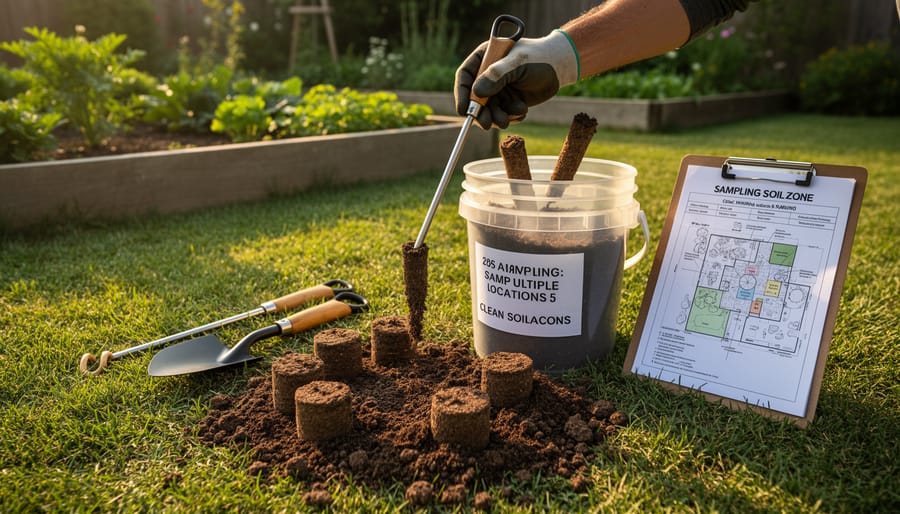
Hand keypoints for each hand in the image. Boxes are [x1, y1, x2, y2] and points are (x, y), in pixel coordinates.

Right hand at [454, 30, 578, 128]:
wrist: (560, 66)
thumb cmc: (539, 57)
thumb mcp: (518, 64)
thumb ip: (497, 76)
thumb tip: (476, 93)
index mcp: (485, 58)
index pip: (465, 76)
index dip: (462, 94)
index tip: (463, 110)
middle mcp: (488, 74)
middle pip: (475, 97)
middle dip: (481, 112)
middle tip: (487, 124)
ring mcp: (499, 88)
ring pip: (489, 109)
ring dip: (497, 117)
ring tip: (509, 119)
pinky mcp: (510, 100)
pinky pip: (504, 114)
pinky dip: (511, 116)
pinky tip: (522, 110)